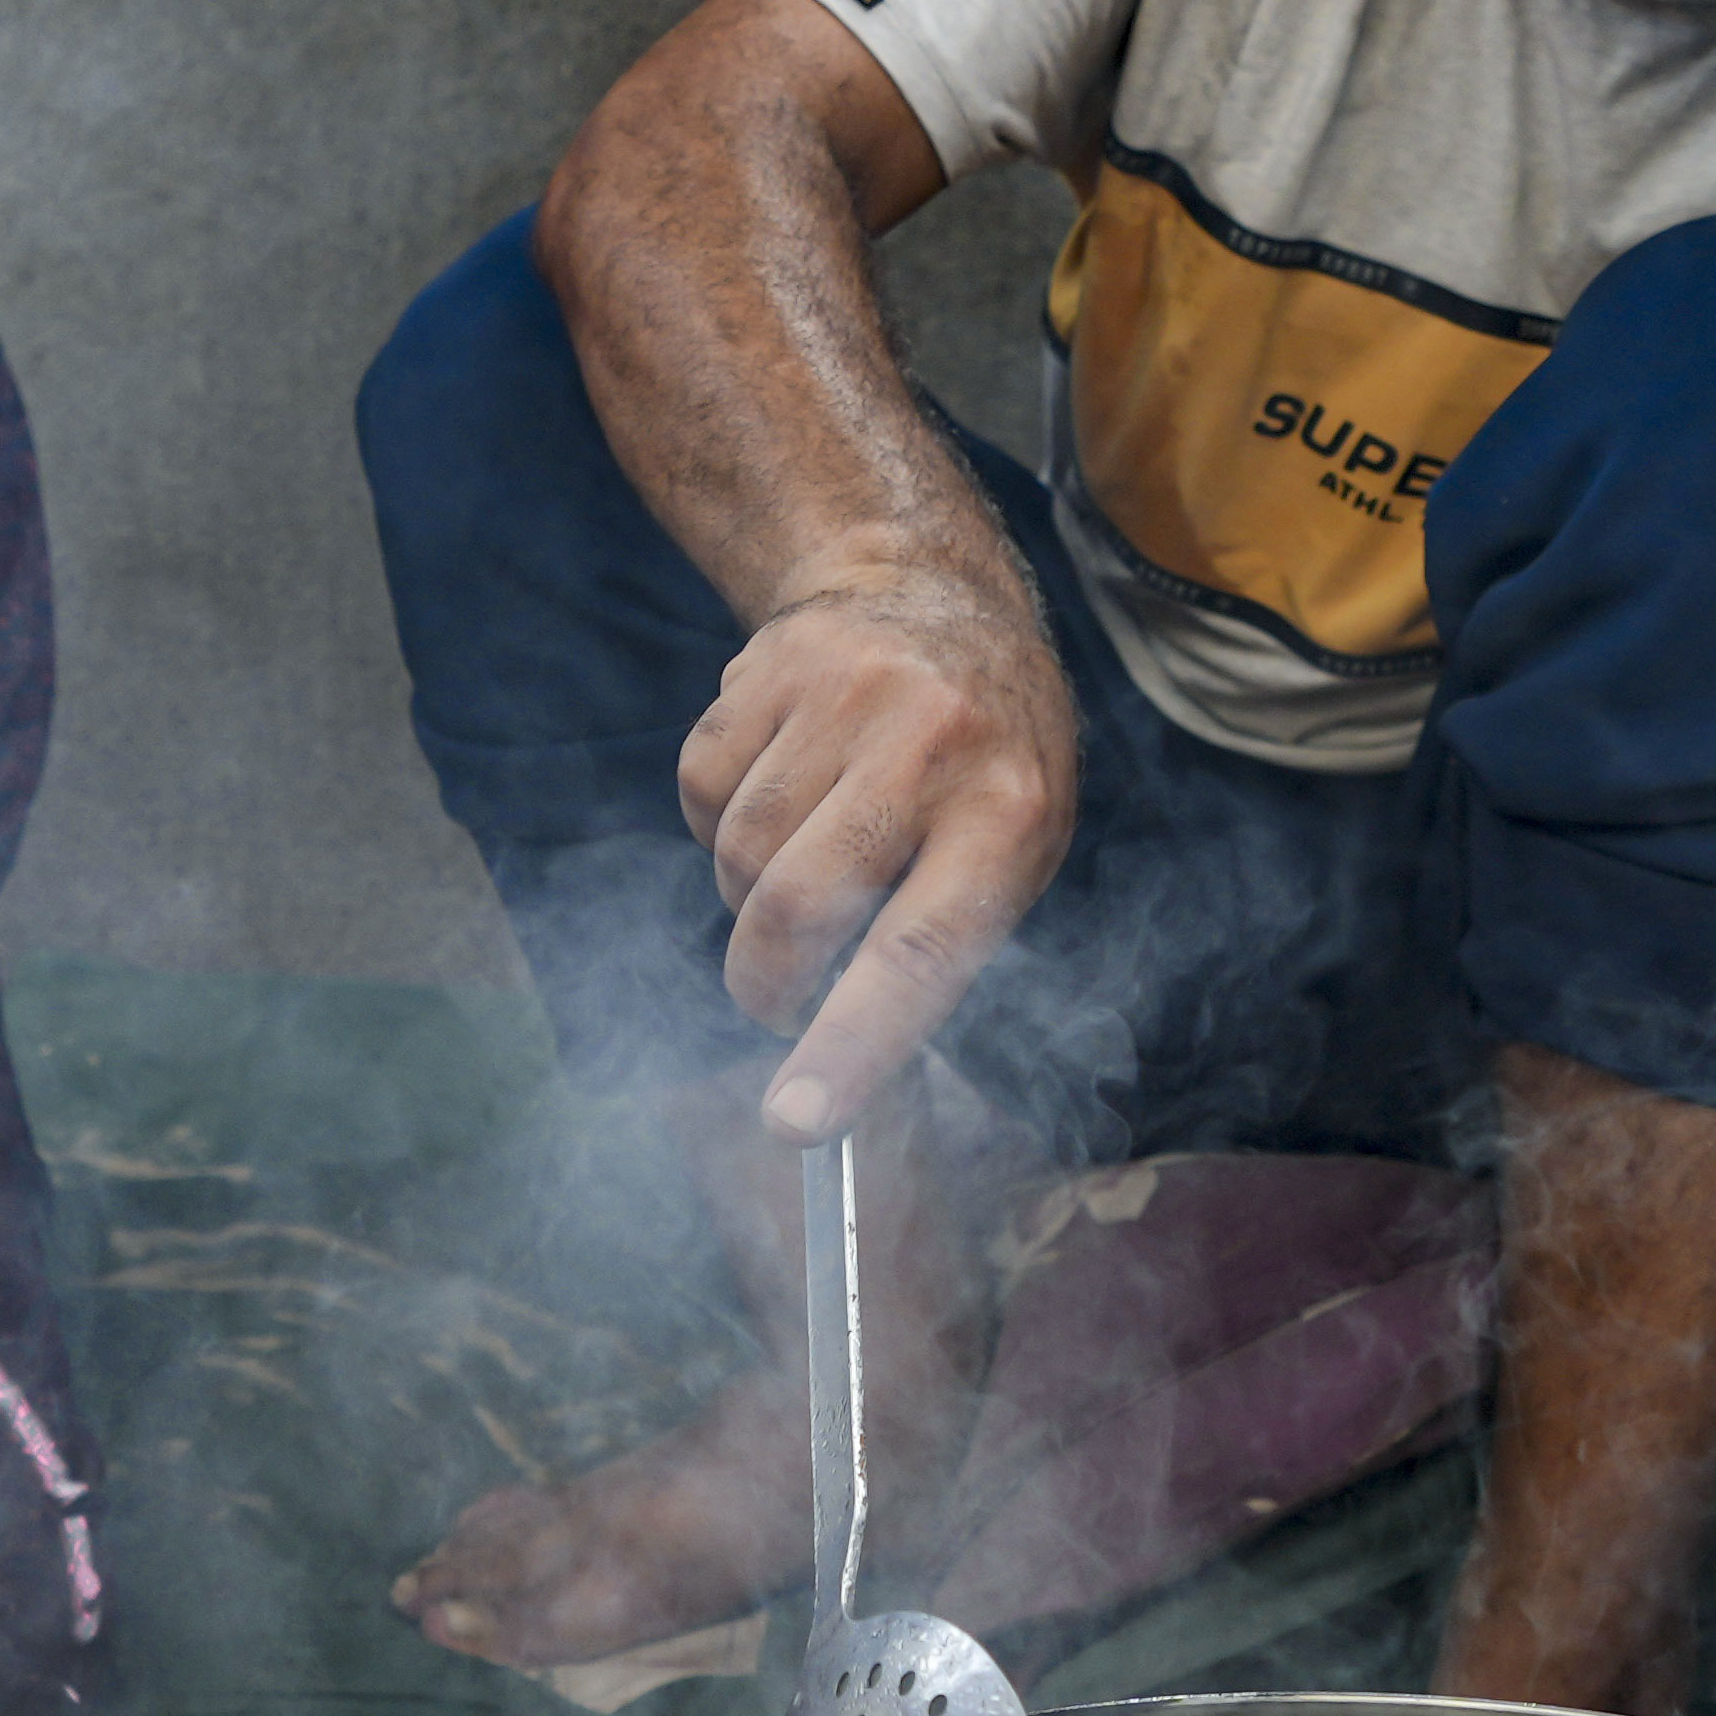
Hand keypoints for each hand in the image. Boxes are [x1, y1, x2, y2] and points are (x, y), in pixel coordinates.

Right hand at [673, 550, 1075, 1140]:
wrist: (931, 593)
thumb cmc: (985, 759)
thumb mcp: (1014, 846)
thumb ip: (940, 944)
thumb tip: (839, 1064)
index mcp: (1008, 812)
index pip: (919, 953)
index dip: (852, 1047)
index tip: (797, 1123)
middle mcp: (927, 745)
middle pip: (797, 910)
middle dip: (768, 985)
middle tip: (782, 1000)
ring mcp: (842, 696)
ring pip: (739, 861)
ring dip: (751, 898)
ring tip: (807, 858)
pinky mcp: (767, 669)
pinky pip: (701, 795)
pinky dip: (720, 824)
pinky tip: (778, 788)